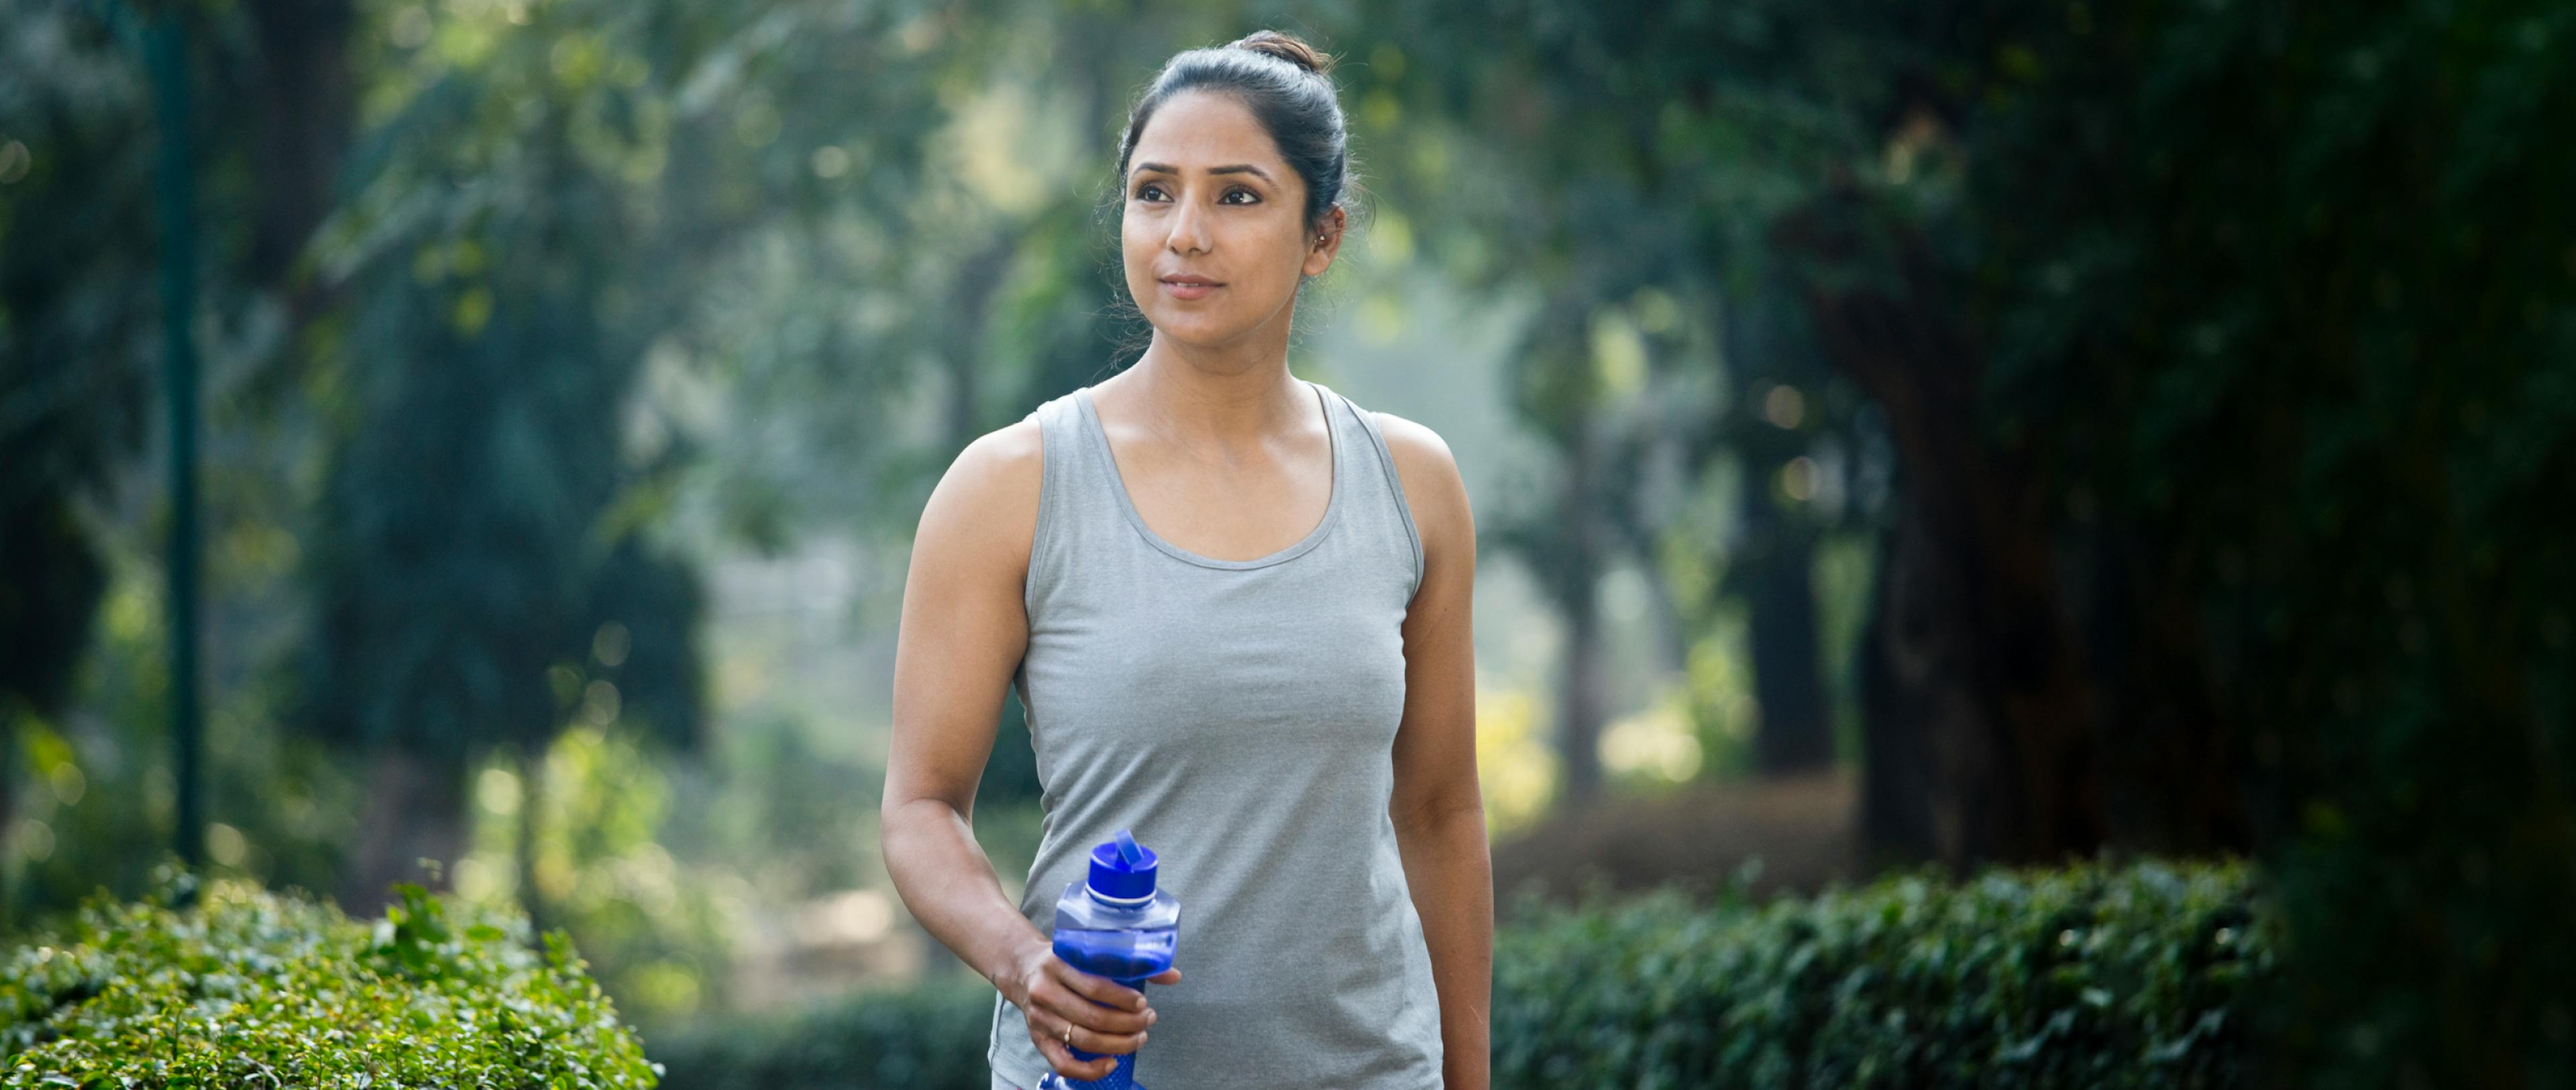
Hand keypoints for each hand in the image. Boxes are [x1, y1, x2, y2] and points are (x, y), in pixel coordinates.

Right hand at [1005, 942, 1183, 1081]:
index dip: (1122, 999)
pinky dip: (1089, 1069)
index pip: (1094, 987)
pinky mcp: (1038, 1040)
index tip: (1143, 1003)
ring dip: (1117, 1044)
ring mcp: (1040, 1019)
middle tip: (1148, 1020)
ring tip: (1140, 1037)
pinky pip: (1063, 1064)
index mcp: (1057, 965)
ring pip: (1082, 1040)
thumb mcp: (1086, 952)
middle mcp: (1045, 993)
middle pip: (1091, 1017)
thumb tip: (1173, 975)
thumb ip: (1128, 961)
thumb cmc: (1064, 960)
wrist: (1022, 968)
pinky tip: (1111, 1063)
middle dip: (1127, 1023)